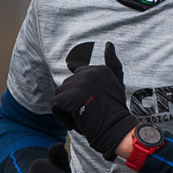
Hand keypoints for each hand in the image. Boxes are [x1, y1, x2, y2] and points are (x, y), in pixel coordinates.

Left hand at [50, 42, 137, 160]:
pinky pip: (55, 104)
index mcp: (99, 69)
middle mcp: (88, 74)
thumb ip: (112, 63)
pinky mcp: (68, 97)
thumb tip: (109, 43)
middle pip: (68, 85)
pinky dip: (61, 116)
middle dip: (73, 100)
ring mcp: (78, 85)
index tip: (91, 103)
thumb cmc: (116, 110)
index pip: (78, 75)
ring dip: (66, 108)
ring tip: (80, 117)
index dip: (80, 92)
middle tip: (88, 113)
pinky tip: (74, 122)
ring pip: (60, 94)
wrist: (116, 129)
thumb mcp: (117, 82)